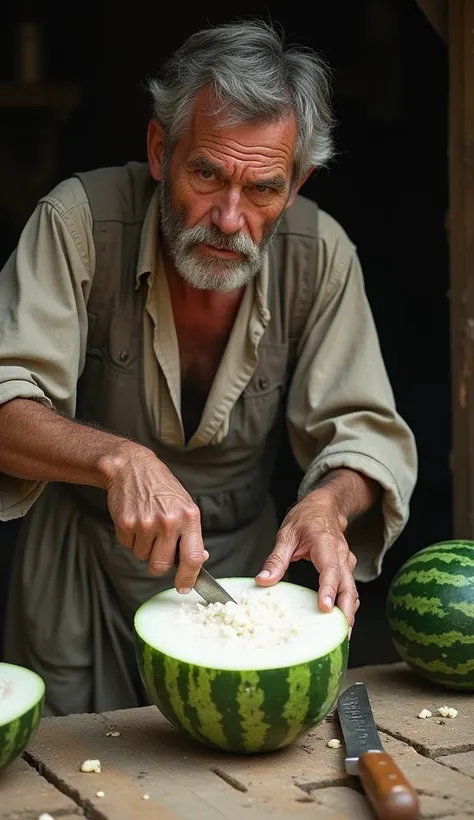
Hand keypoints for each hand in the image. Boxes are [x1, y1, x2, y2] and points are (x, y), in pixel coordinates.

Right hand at [99, 445, 206, 592]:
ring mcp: (147, 523)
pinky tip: (134, 519)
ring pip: (143, 557)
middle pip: (162, 566)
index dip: (189, 578)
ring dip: (143, 547)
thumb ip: (192, 534)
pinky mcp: (127, 523)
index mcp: (189, 517)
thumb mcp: (185, 506)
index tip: (185, 587)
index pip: (193, 558)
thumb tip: (200, 559)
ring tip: (146, 524)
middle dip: (158, 563)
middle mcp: (169, 521)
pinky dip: (130, 538)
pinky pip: (127, 546)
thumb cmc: (161, 488)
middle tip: (157, 546)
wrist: (132, 467)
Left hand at [256, 493, 358, 629]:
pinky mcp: (346, 570)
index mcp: (325, 544)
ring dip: (349, 613)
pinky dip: (348, 607)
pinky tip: (342, 623)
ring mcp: (347, 563)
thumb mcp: (286, 535)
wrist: (325, 507)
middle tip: (341, 634)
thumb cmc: (306, 519)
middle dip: (346, 611)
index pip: (330, 570)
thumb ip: (276, 559)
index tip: (325, 608)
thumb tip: (263, 580)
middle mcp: (341, 555)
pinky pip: (350, 590)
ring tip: (343, 636)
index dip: (328, 590)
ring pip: (352, 591)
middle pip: (348, 586)